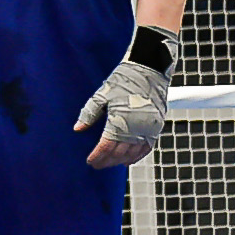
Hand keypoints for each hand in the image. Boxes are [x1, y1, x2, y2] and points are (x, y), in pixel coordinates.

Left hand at [73, 38, 174, 167]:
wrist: (149, 70)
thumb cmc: (123, 80)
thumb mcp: (101, 95)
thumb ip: (88, 113)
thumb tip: (78, 129)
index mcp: (119, 121)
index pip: (106, 147)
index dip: (97, 156)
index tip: (90, 161)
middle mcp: (135, 128)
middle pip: (119, 153)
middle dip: (107, 161)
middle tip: (98, 165)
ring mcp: (148, 129)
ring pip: (133, 153)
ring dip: (121, 161)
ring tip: (110, 163)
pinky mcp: (156, 126)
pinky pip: (147, 147)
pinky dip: (137, 156)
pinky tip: (129, 161)